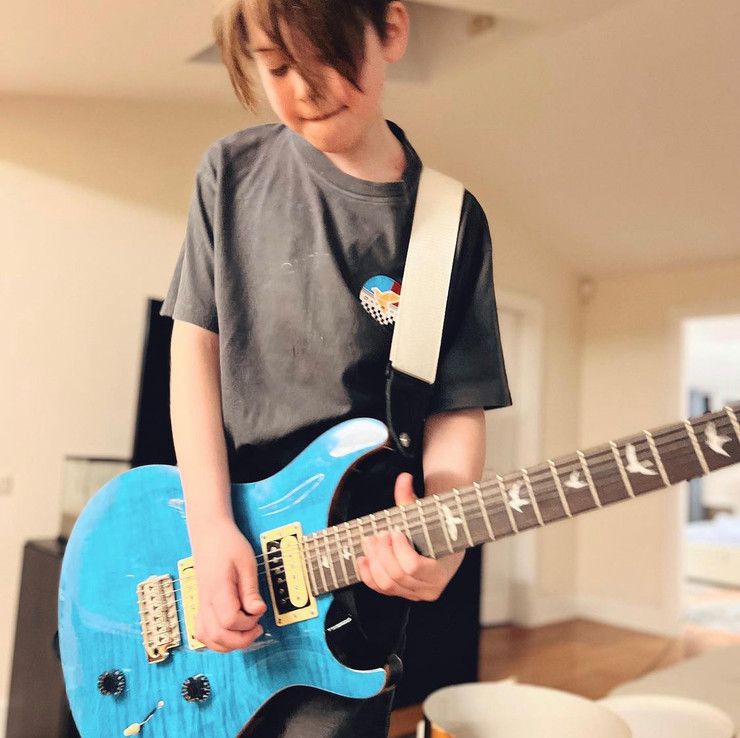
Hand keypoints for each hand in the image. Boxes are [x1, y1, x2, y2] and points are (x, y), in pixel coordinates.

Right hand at [188, 518, 266, 652]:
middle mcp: (204, 601)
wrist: (209, 533)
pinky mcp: (201, 605)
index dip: (247, 623)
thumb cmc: (228, 544)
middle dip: (241, 639)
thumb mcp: (246, 562)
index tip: (258, 610)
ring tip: (246, 630)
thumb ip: (251, 590)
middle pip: (218, 636)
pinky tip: (230, 631)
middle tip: (257, 627)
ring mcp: (200, 605)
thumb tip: (258, 611)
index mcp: (217, 589)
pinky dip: (216, 639)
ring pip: (208, 639)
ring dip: (229, 643)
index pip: (229, 621)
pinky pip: (202, 632)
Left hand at [357, 473, 463, 601]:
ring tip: (370, 542)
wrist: (438, 542)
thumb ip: (410, 498)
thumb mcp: (423, 514)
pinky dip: (368, 574)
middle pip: (397, 574)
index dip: (399, 549)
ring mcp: (414, 593)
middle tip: (378, 534)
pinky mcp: (400, 593)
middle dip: (382, 552)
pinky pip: (380, 589)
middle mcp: (429, 588)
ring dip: (374, 561)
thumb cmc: (432, 528)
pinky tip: (363, 558)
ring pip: (386, 583)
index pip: (413, 566)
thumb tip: (404, 478)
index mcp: (440, 570)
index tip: (395, 531)